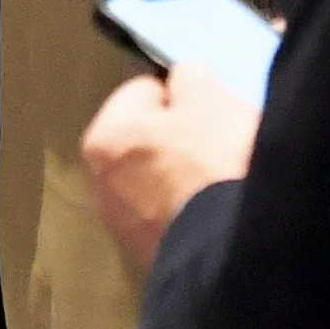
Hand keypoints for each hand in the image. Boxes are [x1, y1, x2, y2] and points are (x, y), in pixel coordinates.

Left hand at [81, 63, 259, 273]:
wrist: (229, 245)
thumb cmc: (213, 159)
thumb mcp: (209, 96)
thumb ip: (189, 76)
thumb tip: (184, 81)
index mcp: (104, 137)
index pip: (145, 91)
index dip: (182, 93)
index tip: (209, 106)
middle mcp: (100, 182)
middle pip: (149, 138)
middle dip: (180, 135)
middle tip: (218, 139)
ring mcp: (122, 225)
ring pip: (161, 176)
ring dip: (185, 173)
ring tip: (221, 175)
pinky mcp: (147, 253)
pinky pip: (171, 210)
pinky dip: (190, 205)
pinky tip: (216, 205)